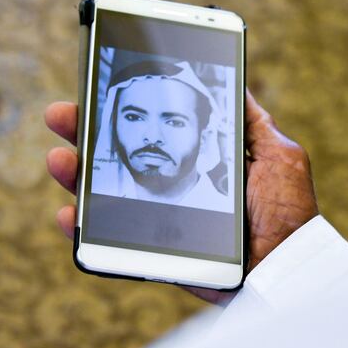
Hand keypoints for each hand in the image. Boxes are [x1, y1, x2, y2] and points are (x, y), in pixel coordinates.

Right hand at [45, 89, 318, 304]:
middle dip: (83, 133)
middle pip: (114, 156)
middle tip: (61, 115)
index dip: (116, 111)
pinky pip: (108, 239)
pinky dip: (82, 229)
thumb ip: (251, 120)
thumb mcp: (276, 151)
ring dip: (73, 173)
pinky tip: (69, 213)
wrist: (288, 266)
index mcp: (193, 160)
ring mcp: (156, 218)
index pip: (144, 130)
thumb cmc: (286, 210)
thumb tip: (236, 81)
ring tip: (59, 159)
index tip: (94, 89)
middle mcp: (168, 186)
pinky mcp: (152, 249)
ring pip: (102, 193)